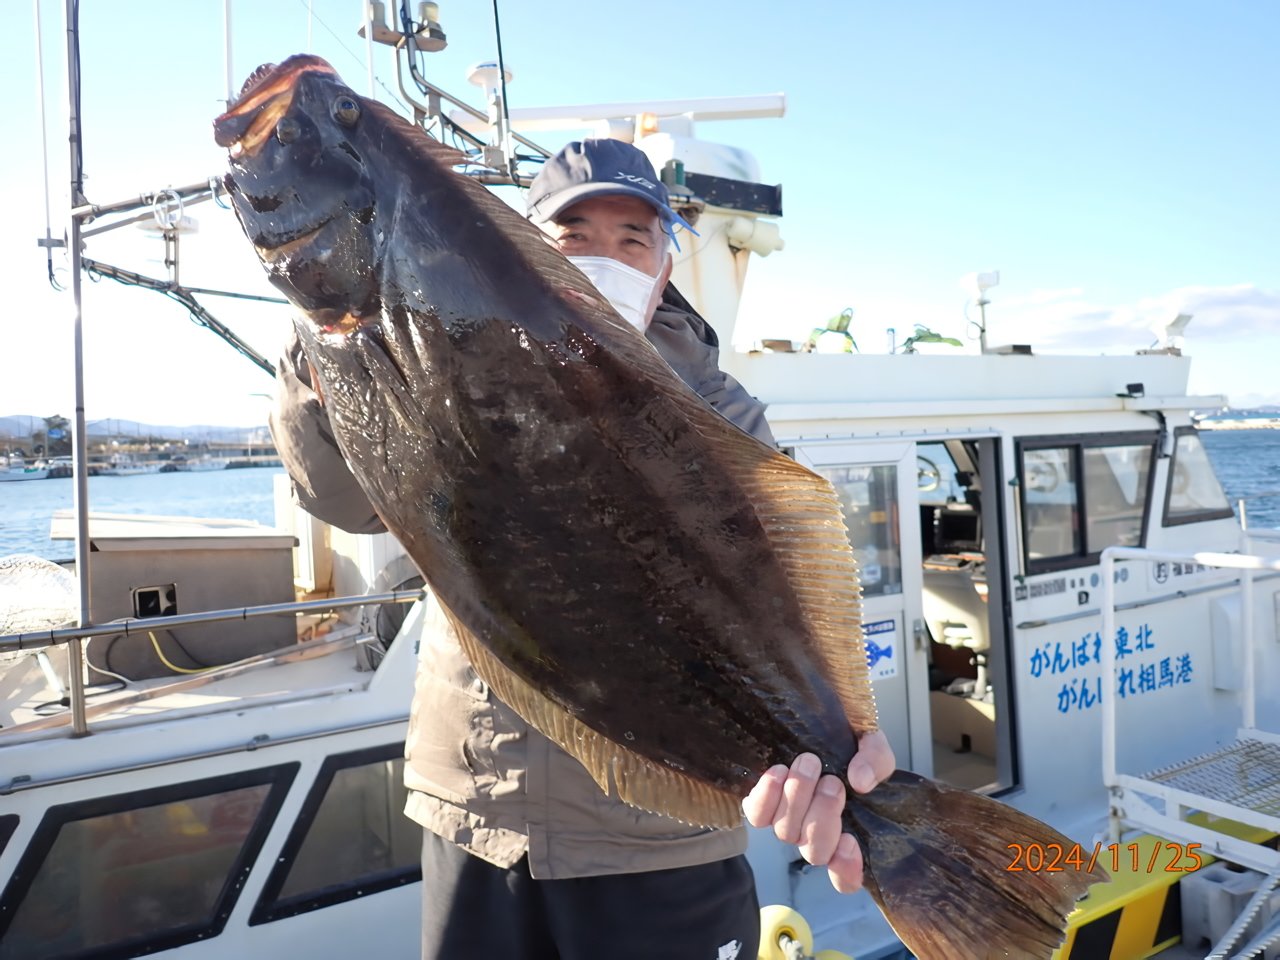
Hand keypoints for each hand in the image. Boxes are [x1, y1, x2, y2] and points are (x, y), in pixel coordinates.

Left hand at [742, 730, 895, 892]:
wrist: (811, 715)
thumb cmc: (844, 737)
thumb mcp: (871, 743)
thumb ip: (876, 759)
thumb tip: (861, 781)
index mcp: (846, 827)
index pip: (845, 876)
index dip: (847, 869)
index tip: (851, 839)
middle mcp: (814, 831)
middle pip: (815, 851)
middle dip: (824, 816)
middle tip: (832, 781)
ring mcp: (787, 819)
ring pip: (786, 832)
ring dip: (798, 798)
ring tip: (808, 763)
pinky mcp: (761, 803)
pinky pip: (757, 814)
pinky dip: (767, 796)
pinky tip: (779, 771)